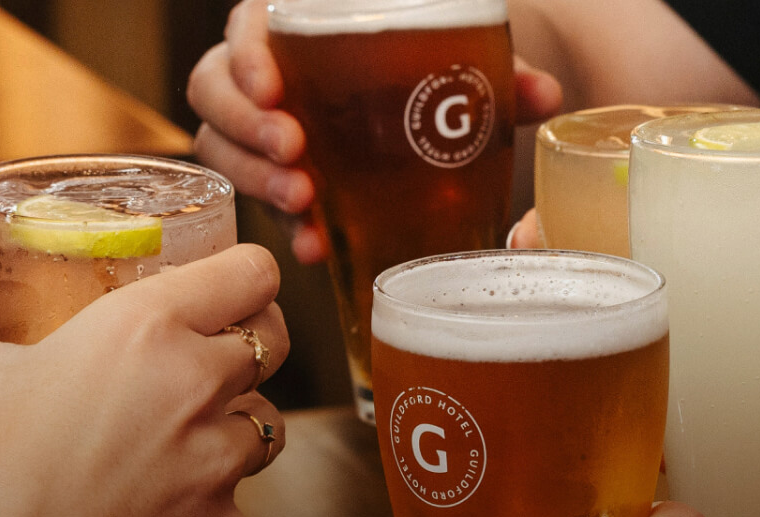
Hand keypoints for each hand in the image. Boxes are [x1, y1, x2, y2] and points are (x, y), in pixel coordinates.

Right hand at [0, 245, 290, 516]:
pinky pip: (237, 502)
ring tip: (176, 440)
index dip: (244, 275)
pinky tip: (153, 511)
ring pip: (267, 423)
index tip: (225, 288)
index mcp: (146, 328)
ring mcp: (221, 460)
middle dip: (249, 344)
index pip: (252, 272)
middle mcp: (199, 384)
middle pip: (275, 341)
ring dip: (234, 425)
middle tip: (205, 359)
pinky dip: (205, 504)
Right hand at [188, 1, 563, 264]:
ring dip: (256, 177)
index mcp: (297, 27)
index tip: (273, 85)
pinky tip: (315, 245)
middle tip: (294, 153)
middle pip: (215, 90)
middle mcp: (265, 75)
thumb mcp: (462, 65)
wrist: (432, 110)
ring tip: (304, 203)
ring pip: (223, 148)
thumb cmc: (429, 70)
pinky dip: (285, 225)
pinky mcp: (275, 177)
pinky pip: (257, 201)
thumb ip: (499, 75)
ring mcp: (261, 128)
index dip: (246, 55)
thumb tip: (544, 94)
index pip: (246, 26)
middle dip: (246, 126)